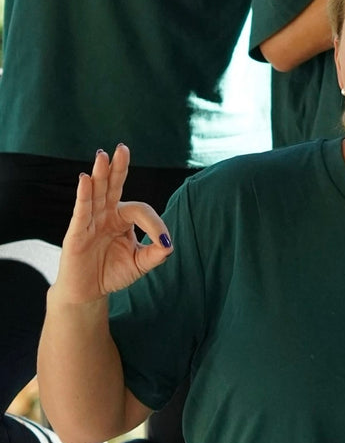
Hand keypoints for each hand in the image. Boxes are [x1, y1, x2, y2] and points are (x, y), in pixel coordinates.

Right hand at [53, 143, 171, 307]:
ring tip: (102, 156)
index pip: (140, 210)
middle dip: (118, 167)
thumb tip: (169, 244)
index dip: (154, 224)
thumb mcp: (138, 263)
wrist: (87, 294)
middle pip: (113, 185)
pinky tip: (84, 179)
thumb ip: (154, 254)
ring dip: (100, 174)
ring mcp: (90, 221)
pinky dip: (83, 195)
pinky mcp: (76, 232)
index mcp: (122, 217)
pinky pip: (81, 210)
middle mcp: (106, 213)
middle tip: (123, 148)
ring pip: (96, 193)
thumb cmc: (111, 273)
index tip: (163, 242)